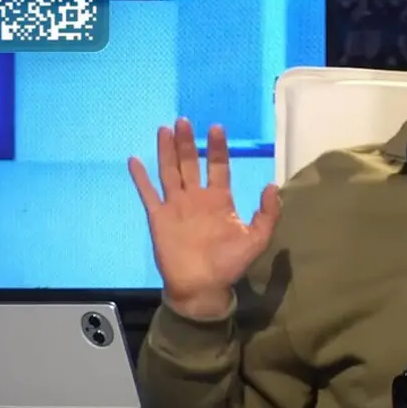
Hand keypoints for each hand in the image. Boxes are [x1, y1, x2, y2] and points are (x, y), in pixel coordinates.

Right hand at [128, 119, 280, 318]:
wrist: (203, 287)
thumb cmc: (229, 264)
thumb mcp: (256, 238)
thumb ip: (267, 213)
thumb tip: (272, 186)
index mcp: (219, 200)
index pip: (218, 167)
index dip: (217, 148)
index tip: (217, 128)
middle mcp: (196, 198)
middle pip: (190, 163)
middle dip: (187, 142)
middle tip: (184, 120)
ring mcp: (176, 206)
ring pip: (169, 172)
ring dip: (166, 151)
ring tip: (165, 129)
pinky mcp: (159, 217)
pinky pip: (148, 194)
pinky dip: (141, 178)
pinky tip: (135, 160)